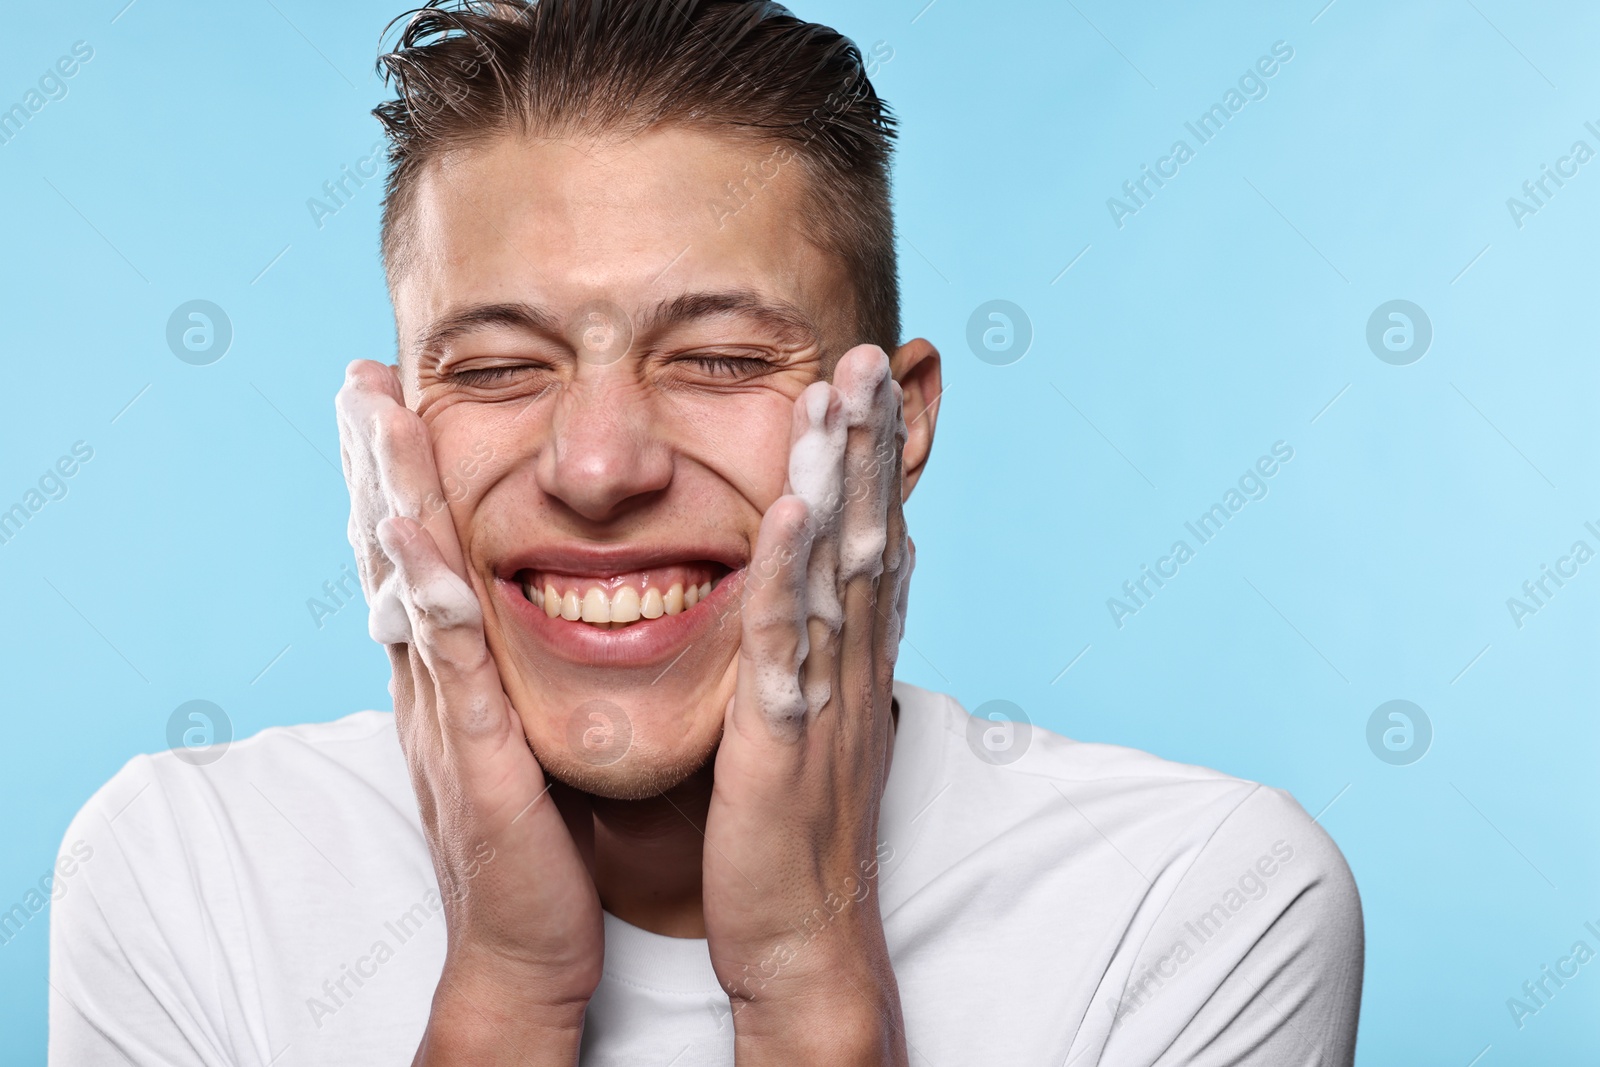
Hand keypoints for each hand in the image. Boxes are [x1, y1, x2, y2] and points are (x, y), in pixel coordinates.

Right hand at [336, 360, 602, 1065]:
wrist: (527, 947)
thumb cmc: (536, 842)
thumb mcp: (516, 736)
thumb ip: (512, 674)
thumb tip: (527, 611)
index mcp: (448, 680)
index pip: (414, 560)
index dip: (397, 480)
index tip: (388, 398)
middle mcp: (431, 688)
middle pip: (392, 558)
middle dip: (375, 466)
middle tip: (359, 378)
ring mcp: (444, 720)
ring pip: (410, 590)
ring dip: (390, 499)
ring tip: (375, 416)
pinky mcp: (477, 760)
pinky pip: (453, 666)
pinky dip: (432, 597)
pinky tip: (414, 537)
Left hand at [702, 345, 912, 1065]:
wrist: (802, 934)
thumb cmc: (791, 826)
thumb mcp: (811, 718)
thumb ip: (813, 648)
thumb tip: (816, 591)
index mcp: (853, 657)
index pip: (872, 536)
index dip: (871, 457)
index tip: (861, 380)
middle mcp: (853, 662)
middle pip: (869, 529)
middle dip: (869, 439)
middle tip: (866, 352)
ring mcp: (826, 693)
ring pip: (839, 565)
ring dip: (840, 474)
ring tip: (837, 391)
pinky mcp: (784, 733)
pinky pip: (789, 639)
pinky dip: (791, 571)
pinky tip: (792, 508)